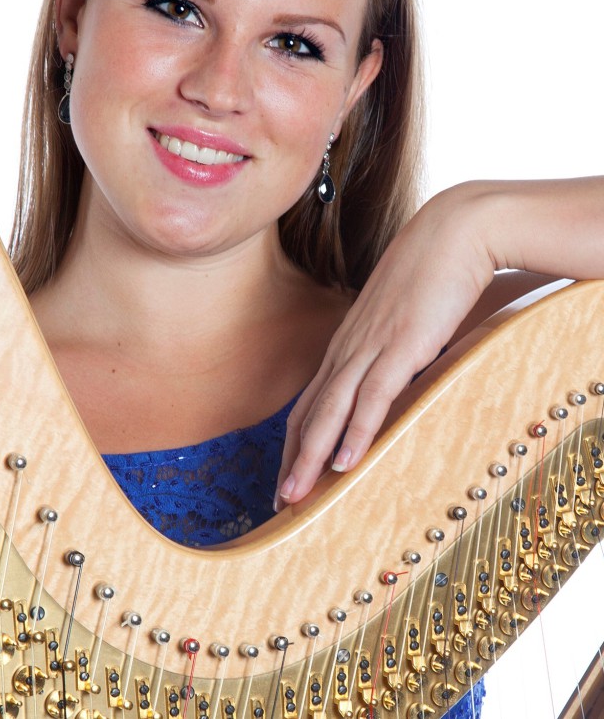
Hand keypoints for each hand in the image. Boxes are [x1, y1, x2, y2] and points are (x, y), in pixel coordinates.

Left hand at [275, 185, 494, 508]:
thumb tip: (403, 379)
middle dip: (292, 460)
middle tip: (278, 504)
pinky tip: (345, 463)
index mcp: (349, 343)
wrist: (454, 230)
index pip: (312, 401)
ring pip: (330, 411)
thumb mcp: (408, 321)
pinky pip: (372, 396)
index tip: (287, 476)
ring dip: (311, 458)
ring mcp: (372, 346)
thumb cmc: (433, 274)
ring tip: (296, 497)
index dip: (296, 442)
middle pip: (309, 413)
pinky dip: (355, 431)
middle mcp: (350, 347)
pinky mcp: (402, 345)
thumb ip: (399, 353)